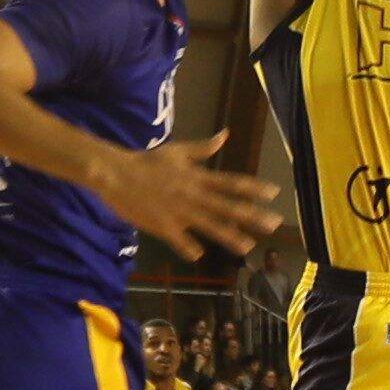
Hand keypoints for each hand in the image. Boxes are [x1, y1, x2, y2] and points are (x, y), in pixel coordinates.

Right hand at [91, 143, 281, 258]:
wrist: (115, 173)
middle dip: (253, 216)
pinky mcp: (162, 226)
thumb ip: (203, 148)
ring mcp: (178, 212)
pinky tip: (200, 254)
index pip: (231, 182)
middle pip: (227, 207)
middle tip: (274, 223)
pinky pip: (180, 240)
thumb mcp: (177, 151)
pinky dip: (189, 248)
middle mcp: (193, 195)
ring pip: (209, 226)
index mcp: (197, 177)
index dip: (253, 187)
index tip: (274, 193)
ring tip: (248, 246)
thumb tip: (225, 135)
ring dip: (230, 236)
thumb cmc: (147, 162)